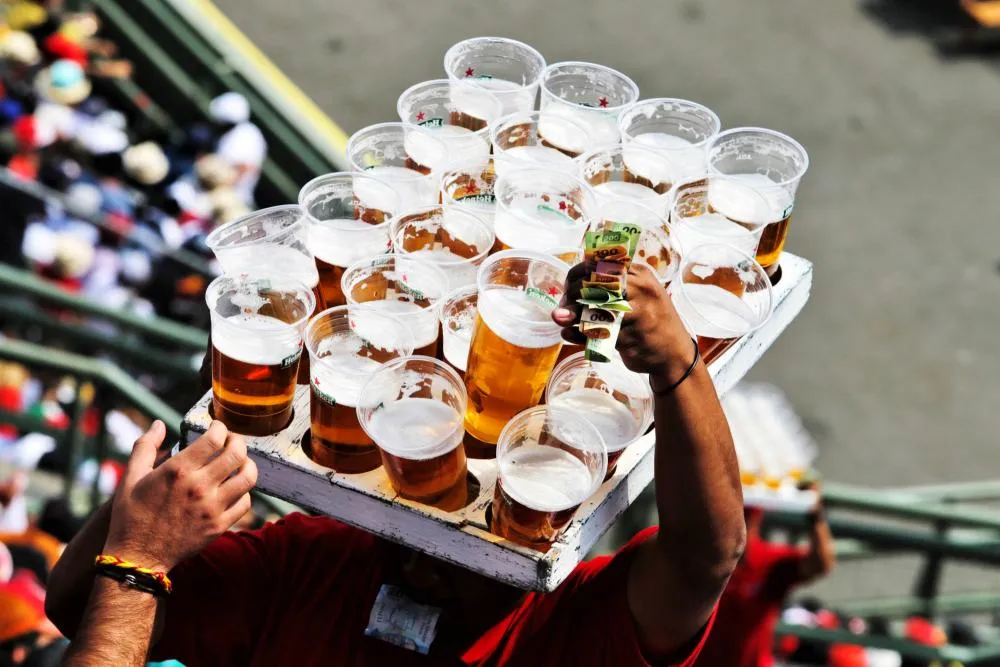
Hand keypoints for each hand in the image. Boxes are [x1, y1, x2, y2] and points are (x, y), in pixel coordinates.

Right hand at [104, 420, 257, 571]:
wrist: (137, 557)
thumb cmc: (131, 515)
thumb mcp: (131, 477)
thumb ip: (145, 446)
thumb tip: (159, 424)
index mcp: (178, 471)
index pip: (215, 438)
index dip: (220, 427)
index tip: (217, 428)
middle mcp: (198, 487)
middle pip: (237, 454)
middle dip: (238, 441)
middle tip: (231, 441)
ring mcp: (212, 508)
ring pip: (248, 477)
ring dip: (247, 464)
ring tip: (239, 462)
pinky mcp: (219, 526)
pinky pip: (245, 502)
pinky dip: (243, 491)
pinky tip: (233, 488)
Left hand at [552, 261, 694, 382]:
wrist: (675, 356)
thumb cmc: (649, 324)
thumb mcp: (633, 300)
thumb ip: (604, 295)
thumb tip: (562, 304)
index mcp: (638, 273)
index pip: (599, 264)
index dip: (576, 276)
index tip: (568, 291)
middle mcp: (639, 287)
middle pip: (595, 283)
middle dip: (572, 295)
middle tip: (563, 308)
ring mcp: (638, 311)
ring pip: (594, 306)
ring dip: (572, 314)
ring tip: (561, 319)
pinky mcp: (631, 335)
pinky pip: (597, 332)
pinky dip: (578, 334)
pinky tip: (569, 334)